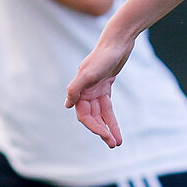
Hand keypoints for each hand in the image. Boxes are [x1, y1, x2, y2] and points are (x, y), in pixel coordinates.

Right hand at [66, 28, 137, 147]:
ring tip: (117, 142)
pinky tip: (115, 129)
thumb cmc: (103, 56)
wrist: (118, 42)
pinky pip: (107, 108)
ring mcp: (95, 90)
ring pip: (101, 114)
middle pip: (93, 117)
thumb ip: (76, 88)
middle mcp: (85, 91)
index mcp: (79, 89)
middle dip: (103, 131)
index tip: (105, 135)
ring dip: (109, 128)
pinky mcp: (105, 87)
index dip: (94, 126)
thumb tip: (67, 105)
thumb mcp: (88, 73)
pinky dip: (112, 118)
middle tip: (113, 144)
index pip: (84, 114)